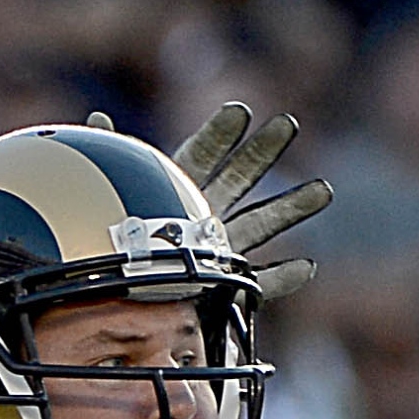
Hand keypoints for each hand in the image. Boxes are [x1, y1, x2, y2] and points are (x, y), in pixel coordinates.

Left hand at [90, 103, 331, 300]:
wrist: (125, 306)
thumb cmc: (115, 252)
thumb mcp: (107, 203)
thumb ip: (106, 164)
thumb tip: (96, 119)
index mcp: (174, 192)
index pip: (198, 155)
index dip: (217, 135)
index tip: (238, 111)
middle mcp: (203, 215)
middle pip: (238, 178)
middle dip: (262, 152)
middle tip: (287, 124)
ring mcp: (220, 249)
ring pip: (260, 224)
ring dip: (290, 208)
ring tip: (323, 189)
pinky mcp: (230, 288)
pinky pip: (259, 283)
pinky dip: (282, 277)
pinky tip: (307, 267)